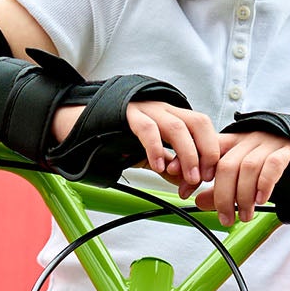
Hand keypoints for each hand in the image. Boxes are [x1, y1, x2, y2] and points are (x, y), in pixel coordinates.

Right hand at [50, 98, 221, 193]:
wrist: (79, 121)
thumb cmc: (115, 136)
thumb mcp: (148, 154)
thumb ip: (169, 166)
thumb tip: (188, 182)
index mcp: (172, 115)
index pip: (203, 127)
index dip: (211, 151)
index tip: (208, 178)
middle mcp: (163, 108)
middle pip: (198, 123)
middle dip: (206, 152)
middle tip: (203, 178)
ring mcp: (145, 108)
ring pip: (178, 127)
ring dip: (188, 155)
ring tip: (187, 178)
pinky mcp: (126, 113)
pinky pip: (147, 129)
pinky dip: (157, 149)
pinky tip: (159, 166)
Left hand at [193, 129, 289, 225]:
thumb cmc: (267, 161)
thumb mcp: (239, 172)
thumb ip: (218, 187)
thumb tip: (198, 201)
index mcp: (232, 141)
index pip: (207, 153)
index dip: (193, 171)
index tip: (183, 192)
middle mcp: (247, 140)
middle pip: (227, 165)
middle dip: (222, 196)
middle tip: (224, 218)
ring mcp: (267, 144)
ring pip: (248, 168)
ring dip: (243, 197)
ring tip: (244, 215)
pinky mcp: (286, 152)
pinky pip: (272, 166)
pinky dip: (264, 185)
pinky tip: (260, 200)